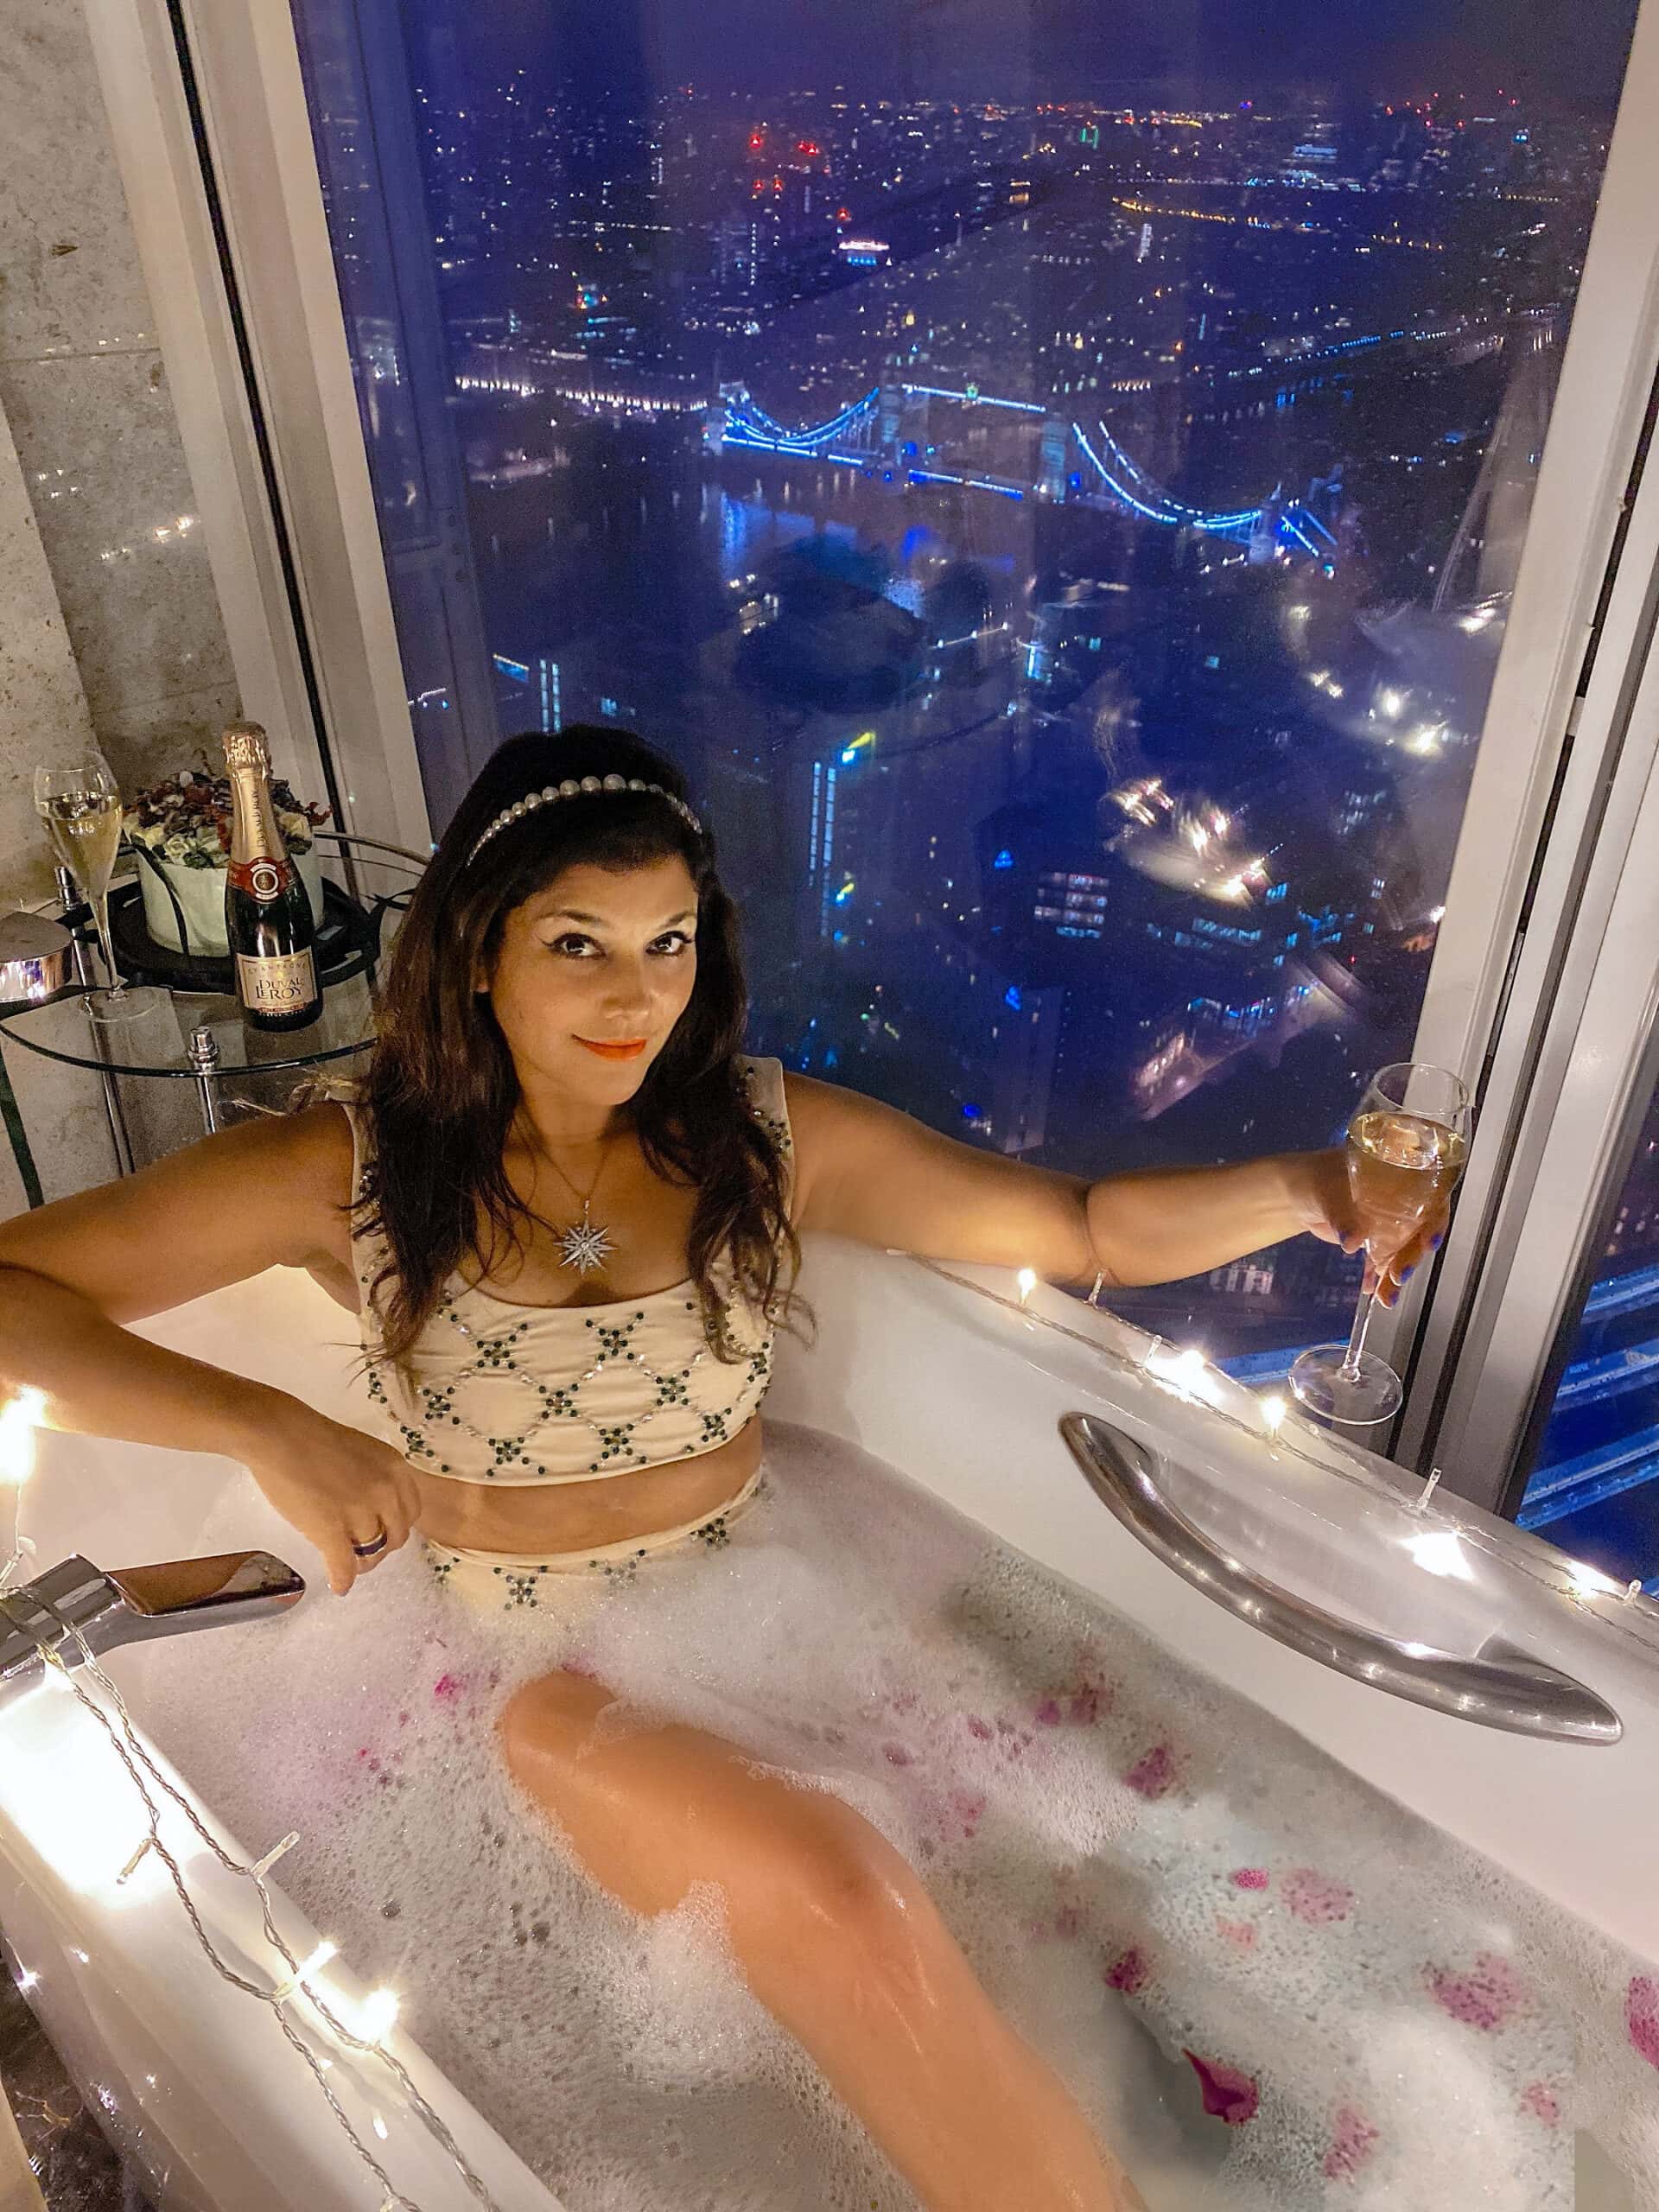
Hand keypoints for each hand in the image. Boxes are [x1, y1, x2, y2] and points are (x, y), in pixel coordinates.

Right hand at [242, 1408, 422, 1595]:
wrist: (280, 1435)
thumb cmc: (313, 1439)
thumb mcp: (363, 1452)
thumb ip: (376, 1478)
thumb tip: (375, 1508)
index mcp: (395, 1469)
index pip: (411, 1511)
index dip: (396, 1525)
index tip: (383, 1530)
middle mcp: (385, 1491)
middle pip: (396, 1536)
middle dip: (382, 1547)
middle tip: (364, 1550)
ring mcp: (359, 1512)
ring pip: (371, 1551)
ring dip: (360, 1562)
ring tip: (347, 1563)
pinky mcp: (331, 1530)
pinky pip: (344, 1565)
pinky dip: (342, 1579)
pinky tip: (339, 1586)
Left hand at [1282, 1148, 1447, 1307]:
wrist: (1300, 1195)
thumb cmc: (1314, 1179)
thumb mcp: (1326, 1192)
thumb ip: (1341, 1215)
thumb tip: (1352, 1241)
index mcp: (1399, 1176)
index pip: (1431, 1198)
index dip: (1435, 1221)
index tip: (1429, 1242)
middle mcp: (1401, 1200)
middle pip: (1419, 1230)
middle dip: (1411, 1256)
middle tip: (1399, 1275)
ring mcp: (1389, 1222)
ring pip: (1403, 1250)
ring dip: (1396, 1273)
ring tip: (1388, 1296)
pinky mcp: (1375, 1241)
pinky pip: (1383, 1261)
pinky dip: (1378, 1278)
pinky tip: (1375, 1293)